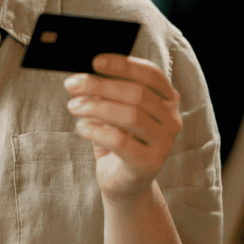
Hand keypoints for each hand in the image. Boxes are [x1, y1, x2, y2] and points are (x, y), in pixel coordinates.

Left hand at [63, 54, 181, 201]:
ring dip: (96, 107)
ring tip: (73, 106)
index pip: (151, 74)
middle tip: (72, 84)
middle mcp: (172, 119)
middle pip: (137, 94)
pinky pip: (121, 142)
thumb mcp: (112, 111)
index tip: (94, 60)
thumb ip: (107, 93)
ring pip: (131, 116)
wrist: (123, 182)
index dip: (123, 65)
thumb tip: (84, 74)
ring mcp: (164, 143)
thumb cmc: (117, 139)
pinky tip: (81, 126)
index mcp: (168, 99)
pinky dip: (97, 130)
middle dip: (100, 85)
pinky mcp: (149, 164)